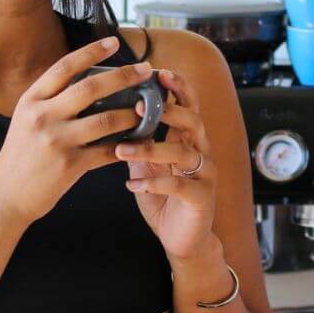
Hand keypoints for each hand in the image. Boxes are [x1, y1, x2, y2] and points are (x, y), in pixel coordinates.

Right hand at [0, 37, 147, 224]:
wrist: (4, 198)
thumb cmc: (20, 156)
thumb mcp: (27, 120)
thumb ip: (51, 101)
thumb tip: (89, 80)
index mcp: (31, 100)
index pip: (65, 67)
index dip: (92, 51)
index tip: (114, 43)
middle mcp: (42, 117)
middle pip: (91, 87)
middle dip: (123, 76)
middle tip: (144, 70)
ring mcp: (56, 141)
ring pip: (106, 120)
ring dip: (132, 113)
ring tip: (147, 108)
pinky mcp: (70, 165)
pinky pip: (107, 151)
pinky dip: (127, 145)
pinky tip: (140, 140)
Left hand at [116, 69, 217, 264]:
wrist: (182, 240)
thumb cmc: (163, 198)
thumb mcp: (147, 166)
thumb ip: (138, 142)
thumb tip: (109, 116)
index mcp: (188, 140)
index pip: (189, 105)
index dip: (178, 87)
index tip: (159, 72)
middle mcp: (201, 152)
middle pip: (193, 121)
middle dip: (170, 109)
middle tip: (141, 103)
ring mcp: (205, 175)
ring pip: (183, 153)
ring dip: (151, 149)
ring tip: (121, 149)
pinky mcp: (201, 199)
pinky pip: (179, 186)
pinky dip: (153, 184)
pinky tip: (131, 185)